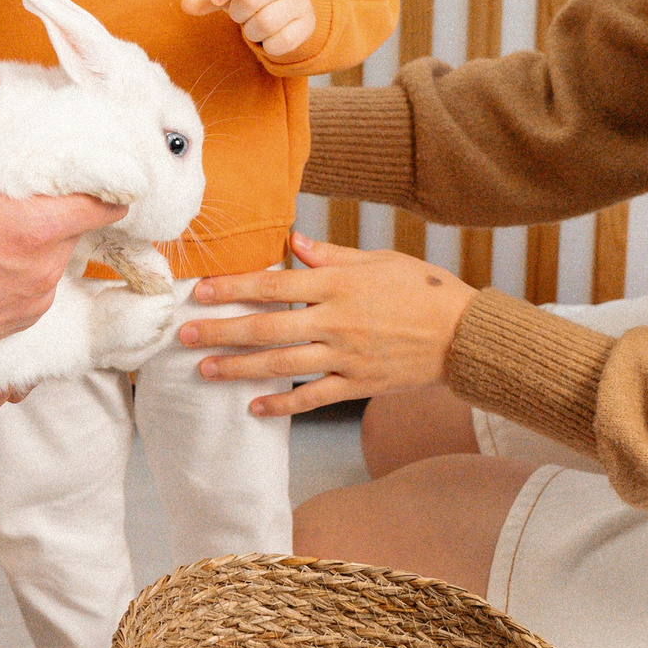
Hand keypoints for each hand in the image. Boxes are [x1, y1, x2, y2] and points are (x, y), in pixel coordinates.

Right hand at [0, 70, 123, 376]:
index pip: (105, 204)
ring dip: (40, 235)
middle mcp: (44, 270)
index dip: (109, 183)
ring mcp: (34, 301)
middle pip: (76, 225)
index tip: (98, 166)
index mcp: (34, 229)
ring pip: (56, 255)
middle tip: (30, 184)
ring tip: (2, 218)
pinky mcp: (19, 323)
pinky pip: (38, 284)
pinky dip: (24, 266)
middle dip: (61, 203)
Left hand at [175, 232, 477, 415]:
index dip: (233, 288)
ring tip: (205, 369)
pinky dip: (282, 405)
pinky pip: (313, 397)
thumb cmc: (423, 289)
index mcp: (338, 285)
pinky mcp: (359, 384)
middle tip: (183, 335)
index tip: (200, 292)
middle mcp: (336, 321)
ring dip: (240, 368)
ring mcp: (347, 356)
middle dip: (222, 331)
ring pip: (282, 365)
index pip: (274, 285)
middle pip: (267, 327)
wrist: (464, 334)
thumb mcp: (378, 260)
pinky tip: (253, 407)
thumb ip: (331, 255)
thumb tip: (292, 241)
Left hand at [183, 0, 315, 59]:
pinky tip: (269, 38)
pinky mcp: (306, 24)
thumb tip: (185, 5)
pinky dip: (268, 46)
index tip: (216, 0)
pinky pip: (281, 42)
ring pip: (265, 23)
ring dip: (251, 31)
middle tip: (241, 14)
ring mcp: (298, 2)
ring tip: (254, 26)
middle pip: (250, 0)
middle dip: (238, 13)